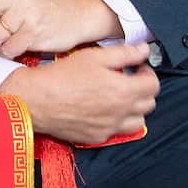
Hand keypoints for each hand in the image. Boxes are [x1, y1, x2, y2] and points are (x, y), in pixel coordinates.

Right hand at [0, 44, 158, 144]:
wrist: (35, 99)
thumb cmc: (61, 76)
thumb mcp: (93, 56)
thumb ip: (124, 53)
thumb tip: (143, 50)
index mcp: (124, 91)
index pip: (153, 85)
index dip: (147, 73)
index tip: (137, 68)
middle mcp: (121, 112)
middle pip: (149, 104)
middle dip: (142, 90)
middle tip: (128, 80)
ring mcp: (110, 127)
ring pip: (138, 122)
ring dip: (133, 109)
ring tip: (118, 97)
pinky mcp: (97, 137)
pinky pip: (116, 131)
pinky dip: (115, 121)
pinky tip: (101, 110)